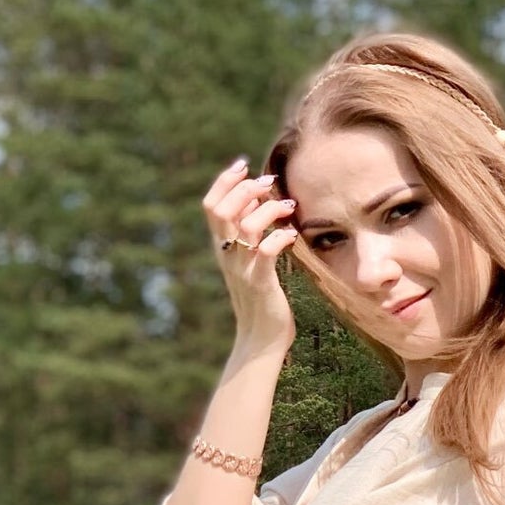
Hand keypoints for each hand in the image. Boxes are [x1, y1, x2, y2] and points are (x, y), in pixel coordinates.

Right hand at [203, 157, 300, 355]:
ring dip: (268, 210)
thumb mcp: (250, 261)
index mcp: (222, 248)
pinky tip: (293, 236)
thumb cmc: (261, 299)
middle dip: (245, 188)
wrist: (261, 340)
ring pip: (245, 227)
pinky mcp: (260, 284)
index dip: (224, 181)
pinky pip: (266, 253)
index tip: (243, 165)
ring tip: (288, 207)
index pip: (210, 206)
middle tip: (269, 184)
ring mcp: (242, 270)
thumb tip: (255, 200)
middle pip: (221, 210)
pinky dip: (280, 238)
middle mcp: (227, 256)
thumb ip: (248, 233)